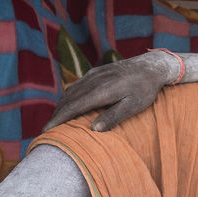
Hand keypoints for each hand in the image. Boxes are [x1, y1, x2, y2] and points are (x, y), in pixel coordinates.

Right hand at [43, 52, 175, 131]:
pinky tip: (68, 104)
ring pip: (71, 91)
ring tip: (55, 120)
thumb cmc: (145, 89)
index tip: (47, 130)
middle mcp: (94, 81)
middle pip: (68, 99)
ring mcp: (94, 75)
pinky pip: (77, 85)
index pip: (73, 107)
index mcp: (101, 91)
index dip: (58, 119)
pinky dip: (69, 96)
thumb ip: (114, 116)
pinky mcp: (96, 72)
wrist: (151, 66)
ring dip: (61, 105)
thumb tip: (94, 129)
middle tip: (47, 130)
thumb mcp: (133, 105)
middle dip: (56, 114)